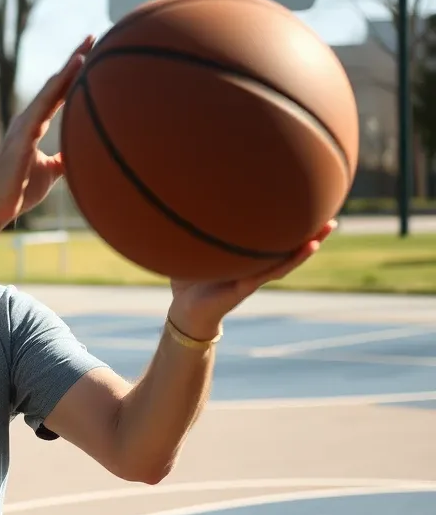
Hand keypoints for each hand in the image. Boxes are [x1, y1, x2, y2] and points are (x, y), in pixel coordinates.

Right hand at [0, 35, 94, 227]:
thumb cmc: (19, 192)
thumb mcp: (51, 172)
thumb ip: (65, 158)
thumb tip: (83, 154)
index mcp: (33, 125)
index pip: (58, 94)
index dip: (74, 75)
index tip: (91, 55)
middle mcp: (28, 119)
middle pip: (55, 83)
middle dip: (75, 60)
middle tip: (94, 37)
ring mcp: (24, 124)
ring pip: (50, 88)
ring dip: (69, 67)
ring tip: (89, 46)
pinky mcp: (23, 133)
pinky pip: (44, 103)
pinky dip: (60, 85)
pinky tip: (75, 69)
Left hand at [168, 220, 337, 338]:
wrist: (184, 313)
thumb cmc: (189, 282)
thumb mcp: (194, 252)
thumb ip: (196, 232)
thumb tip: (190, 203)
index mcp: (245, 258)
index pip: (273, 237)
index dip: (290, 222)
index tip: (308, 201)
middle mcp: (254, 267)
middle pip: (288, 246)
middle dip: (310, 231)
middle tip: (331, 213)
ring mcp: (253, 277)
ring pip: (286, 259)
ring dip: (308, 245)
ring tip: (327, 228)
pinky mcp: (244, 287)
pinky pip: (269, 273)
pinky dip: (287, 261)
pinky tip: (306, 248)